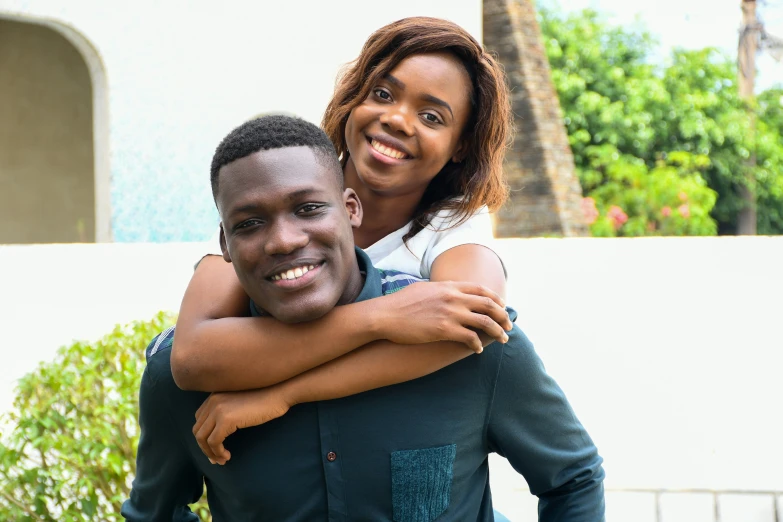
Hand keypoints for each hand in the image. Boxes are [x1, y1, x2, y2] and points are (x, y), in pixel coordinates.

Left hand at [193, 386, 291, 464]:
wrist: (278, 393)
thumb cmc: (265, 399)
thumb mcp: (239, 403)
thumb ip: (226, 411)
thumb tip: (218, 434)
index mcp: (214, 395)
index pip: (199, 421)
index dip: (204, 437)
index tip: (214, 449)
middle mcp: (212, 401)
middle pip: (198, 430)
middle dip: (205, 447)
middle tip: (217, 459)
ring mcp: (218, 409)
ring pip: (203, 438)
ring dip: (210, 452)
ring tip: (222, 460)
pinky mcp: (226, 419)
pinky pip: (214, 442)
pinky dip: (218, 452)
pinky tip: (228, 456)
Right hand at [378, 281, 512, 352]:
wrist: (386, 314)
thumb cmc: (400, 303)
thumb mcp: (424, 288)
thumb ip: (441, 289)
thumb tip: (448, 290)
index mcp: (449, 286)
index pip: (481, 289)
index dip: (495, 299)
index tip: (502, 307)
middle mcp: (453, 297)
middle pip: (489, 305)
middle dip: (503, 316)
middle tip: (509, 326)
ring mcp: (450, 313)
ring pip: (485, 322)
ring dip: (497, 332)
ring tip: (502, 340)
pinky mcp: (445, 330)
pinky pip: (470, 338)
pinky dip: (477, 345)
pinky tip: (477, 350)